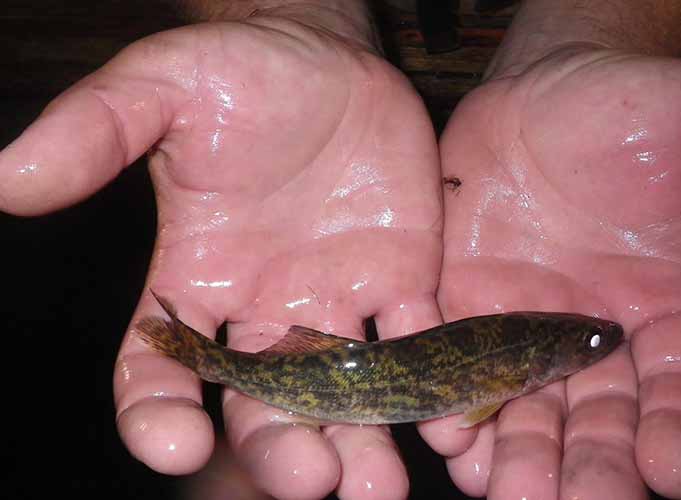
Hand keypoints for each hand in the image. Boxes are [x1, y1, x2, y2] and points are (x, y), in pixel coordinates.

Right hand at [0, 11, 442, 499]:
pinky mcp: (400, 281)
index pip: (160, 368)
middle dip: (283, 449)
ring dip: (363, 442)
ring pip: (345, 393)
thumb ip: (94, 133)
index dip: (156, 411)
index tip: (170, 446)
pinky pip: (419, 342)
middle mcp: (264, 310)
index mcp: (195, 280)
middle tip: (311, 481)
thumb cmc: (235, 74)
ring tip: (379, 487)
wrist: (325, 58)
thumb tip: (5, 179)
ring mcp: (336, 303)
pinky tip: (452, 420)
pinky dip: (434, 381)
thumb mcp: (159, 89)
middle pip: (264, 405)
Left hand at [430, 45, 680, 498]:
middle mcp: (594, 335)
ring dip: (520, 460)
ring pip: (529, 414)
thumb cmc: (623, 104)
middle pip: (602, 422)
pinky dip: (455, 407)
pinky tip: (452, 436)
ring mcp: (524, 329)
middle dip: (595, 468)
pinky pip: (460, 372)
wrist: (534, 95)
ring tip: (509, 490)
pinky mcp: (464, 309)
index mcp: (663, 308)